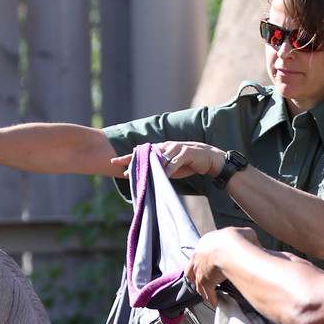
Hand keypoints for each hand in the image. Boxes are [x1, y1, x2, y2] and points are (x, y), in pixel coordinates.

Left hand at [108, 141, 223, 178]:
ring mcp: (177, 148)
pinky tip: (164, 173)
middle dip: (133, 159)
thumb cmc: (188, 163)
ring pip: (160, 155)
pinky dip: (170, 167)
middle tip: (120, 166)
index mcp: (161, 149)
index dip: (128, 157)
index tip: (114, 162)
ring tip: (141, 172)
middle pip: (147, 152)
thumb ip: (158, 170)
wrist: (209, 158)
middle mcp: (167, 146)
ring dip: (150, 164)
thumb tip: (143, 177)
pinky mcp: (187, 152)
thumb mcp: (171, 168)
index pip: (142, 152)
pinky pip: (176, 160)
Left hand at [185, 227, 258, 306]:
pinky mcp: (204, 281)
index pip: (203, 252)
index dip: (207, 259)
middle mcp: (199, 255)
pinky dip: (211, 298)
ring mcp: (199, 269)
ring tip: (210, 295)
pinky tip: (216, 302)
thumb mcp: (246, 234)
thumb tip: (255, 247)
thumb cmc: (239, 240)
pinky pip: (206, 292)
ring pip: (197, 282)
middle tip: (206, 281)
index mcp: (206, 242)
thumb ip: (247, 241)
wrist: (232, 250)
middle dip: (198, 275)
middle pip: (193, 268)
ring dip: (203, 289)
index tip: (214, 264)